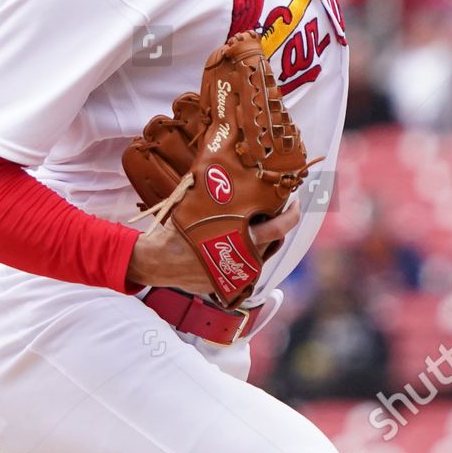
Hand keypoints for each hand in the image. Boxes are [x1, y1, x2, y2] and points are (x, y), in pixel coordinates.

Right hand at [127, 197, 300, 295]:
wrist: (157, 262)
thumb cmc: (174, 233)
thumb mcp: (194, 207)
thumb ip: (213, 195)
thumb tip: (222, 171)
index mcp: (240, 239)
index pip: (278, 227)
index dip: (291, 213)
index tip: (293, 200)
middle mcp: (244, 258)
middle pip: (277, 239)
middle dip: (285, 221)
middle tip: (287, 206)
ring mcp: (238, 272)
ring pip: (265, 253)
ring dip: (268, 237)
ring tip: (263, 219)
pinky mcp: (230, 282)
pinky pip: (249, 264)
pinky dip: (250, 250)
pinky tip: (244, 238)